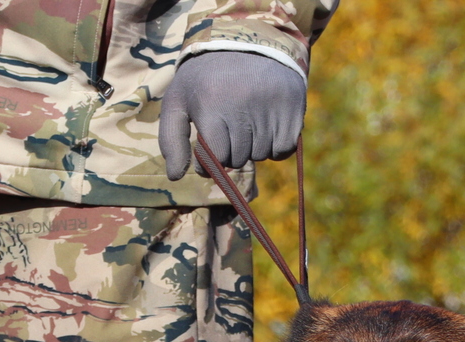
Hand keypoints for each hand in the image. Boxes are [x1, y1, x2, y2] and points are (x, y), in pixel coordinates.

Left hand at [158, 51, 306, 180]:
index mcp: (211, 104)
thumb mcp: (178, 101)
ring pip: (261, 155)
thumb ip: (171, 140)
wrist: (245, 41)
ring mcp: (271, 104)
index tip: (207, 145)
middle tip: (228, 128)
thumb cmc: (205, 79)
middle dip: (230, 151)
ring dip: (252, 148)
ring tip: (246, 122)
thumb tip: (175, 177)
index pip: (215, 157)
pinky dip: (275, 147)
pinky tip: (265, 127)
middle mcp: (243, 103)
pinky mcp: (293, 105)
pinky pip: (284, 150)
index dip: (209, 160)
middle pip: (238, 158)